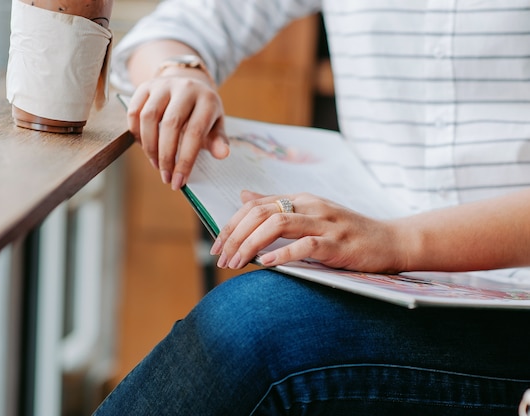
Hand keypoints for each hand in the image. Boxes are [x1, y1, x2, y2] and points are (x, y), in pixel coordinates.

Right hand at [127, 70, 229, 190]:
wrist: (189, 84)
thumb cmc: (203, 112)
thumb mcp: (215, 124)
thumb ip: (218, 140)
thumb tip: (223, 154)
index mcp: (207, 100)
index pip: (195, 132)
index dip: (185, 160)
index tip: (179, 181)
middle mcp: (185, 89)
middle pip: (170, 124)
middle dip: (166, 156)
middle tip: (165, 177)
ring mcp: (163, 85)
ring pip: (148, 117)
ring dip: (149, 146)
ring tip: (156, 164)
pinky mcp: (145, 86)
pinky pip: (133, 111)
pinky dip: (136, 133)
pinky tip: (144, 146)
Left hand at [210, 190, 405, 272]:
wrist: (390, 241)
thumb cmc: (347, 231)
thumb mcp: (310, 213)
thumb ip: (277, 206)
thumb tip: (243, 196)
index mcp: (301, 199)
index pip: (256, 205)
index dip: (231, 224)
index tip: (217, 246)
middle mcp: (310, 206)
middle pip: (261, 213)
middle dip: (235, 235)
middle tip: (221, 258)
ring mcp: (324, 223)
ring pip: (278, 223)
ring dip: (251, 244)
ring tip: (237, 262)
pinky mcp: (337, 242)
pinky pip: (305, 245)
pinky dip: (283, 253)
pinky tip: (267, 263)